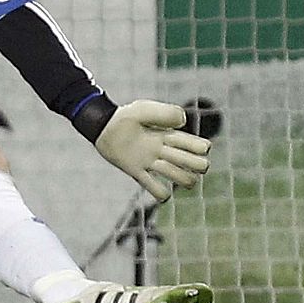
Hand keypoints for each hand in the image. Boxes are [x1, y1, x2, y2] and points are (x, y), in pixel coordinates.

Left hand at [95, 100, 210, 201]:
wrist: (102, 126)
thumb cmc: (125, 116)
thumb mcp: (144, 109)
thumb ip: (165, 113)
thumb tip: (184, 123)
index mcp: (169, 135)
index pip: (197, 146)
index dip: (201, 148)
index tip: (196, 146)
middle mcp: (164, 151)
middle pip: (193, 164)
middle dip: (197, 166)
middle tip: (184, 161)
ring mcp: (151, 162)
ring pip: (179, 177)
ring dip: (183, 179)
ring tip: (174, 175)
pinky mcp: (136, 171)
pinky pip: (154, 188)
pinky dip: (161, 193)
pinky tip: (161, 192)